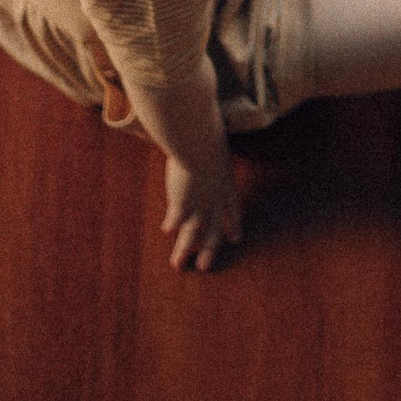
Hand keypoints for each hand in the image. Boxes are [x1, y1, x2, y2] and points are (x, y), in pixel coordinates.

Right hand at [161, 146, 241, 271]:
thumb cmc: (206, 135)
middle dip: (209, 249)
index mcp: (226, 185)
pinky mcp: (181, 203)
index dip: (233, 225)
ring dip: (183, 249)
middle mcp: (215, 200)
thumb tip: (207, 135)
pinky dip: (171, 225)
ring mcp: (199, 203)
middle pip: (213, 230)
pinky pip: (176, 218)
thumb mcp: (215, 144)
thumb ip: (211, 150)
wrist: (200, 142)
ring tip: (177, 265)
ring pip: (192, 232)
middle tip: (205, 266)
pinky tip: (165, 232)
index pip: (233, 210)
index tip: (235, 239)